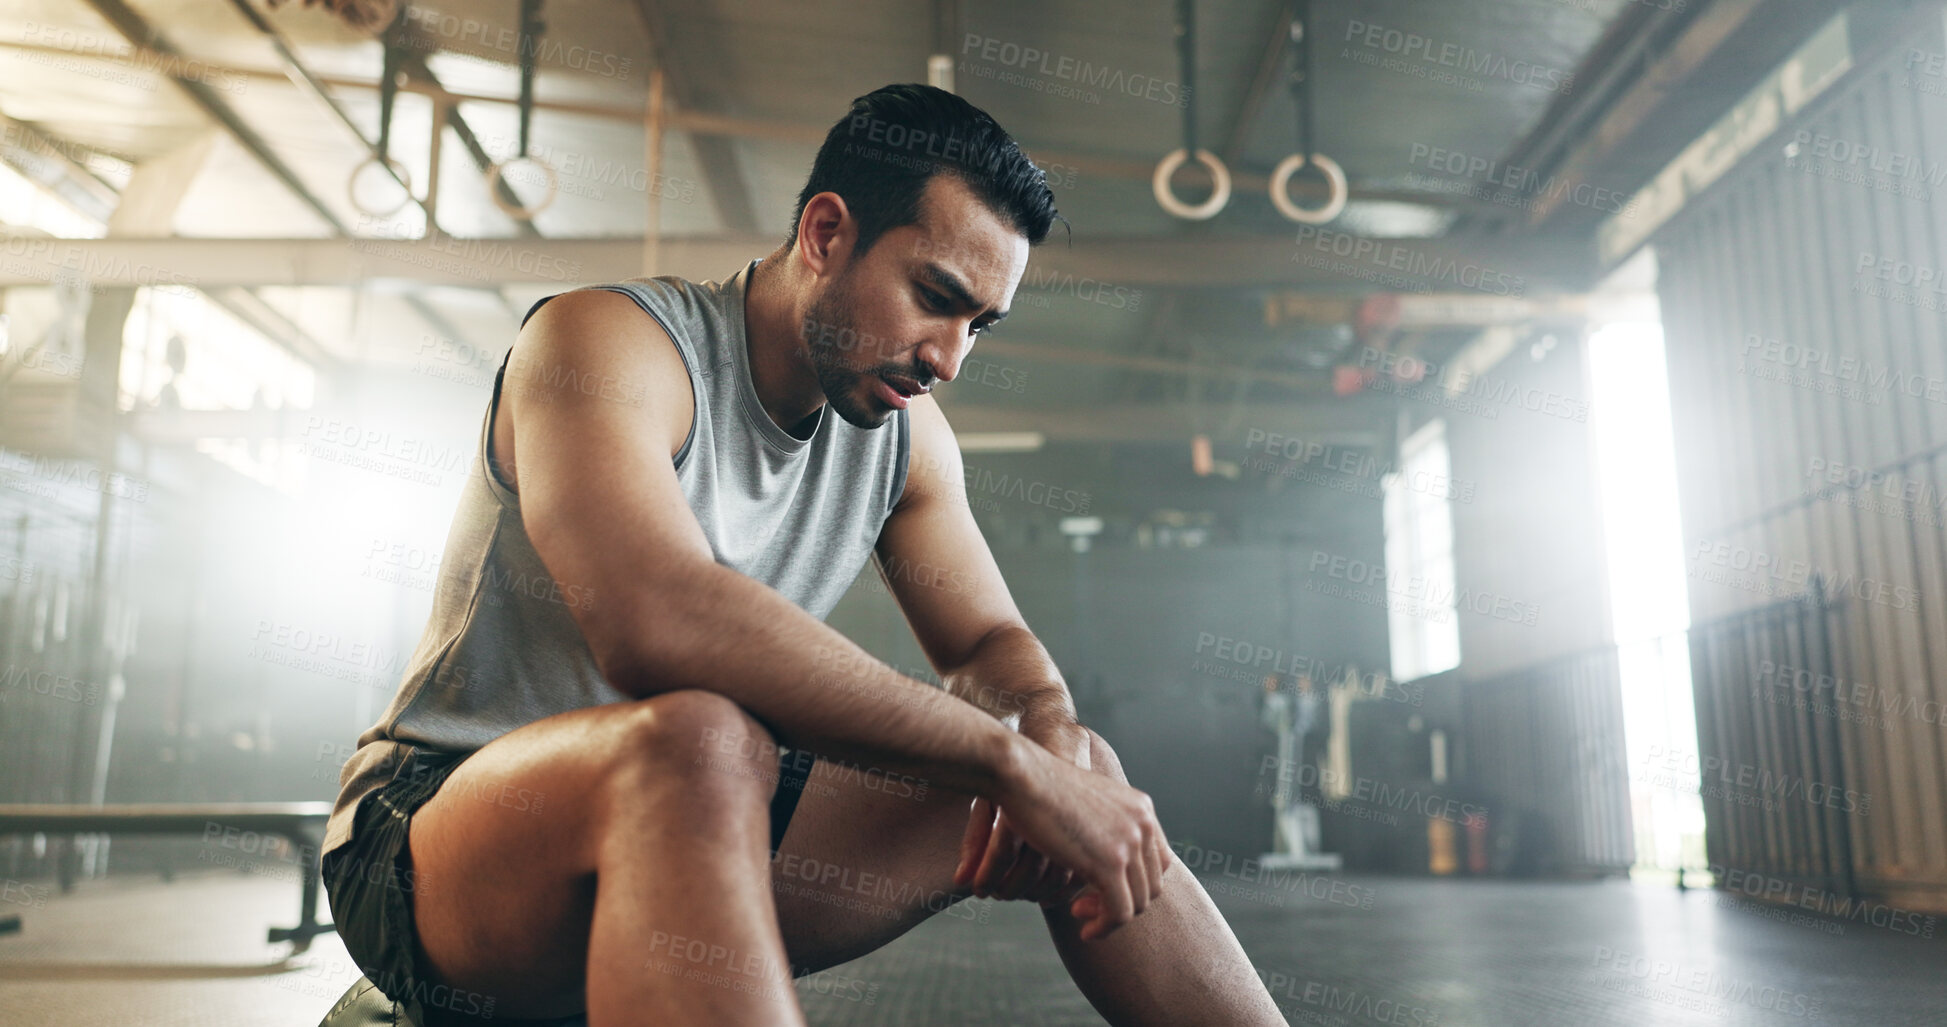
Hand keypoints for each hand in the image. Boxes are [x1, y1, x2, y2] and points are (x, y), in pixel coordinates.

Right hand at [958, 727, 1170, 940]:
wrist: (1021, 775)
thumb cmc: (1039, 787)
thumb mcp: (1085, 803)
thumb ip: (1104, 826)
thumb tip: (1105, 858)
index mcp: (1142, 808)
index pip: (1160, 862)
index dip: (1136, 885)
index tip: (1102, 891)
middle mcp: (1143, 823)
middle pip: (1151, 885)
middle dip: (1121, 903)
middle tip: (1086, 907)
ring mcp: (1129, 843)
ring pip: (1138, 903)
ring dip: (1111, 918)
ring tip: (1081, 916)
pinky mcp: (1109, 864)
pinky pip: (1119, 912)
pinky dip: (1105, 928)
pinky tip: (1085, 930)